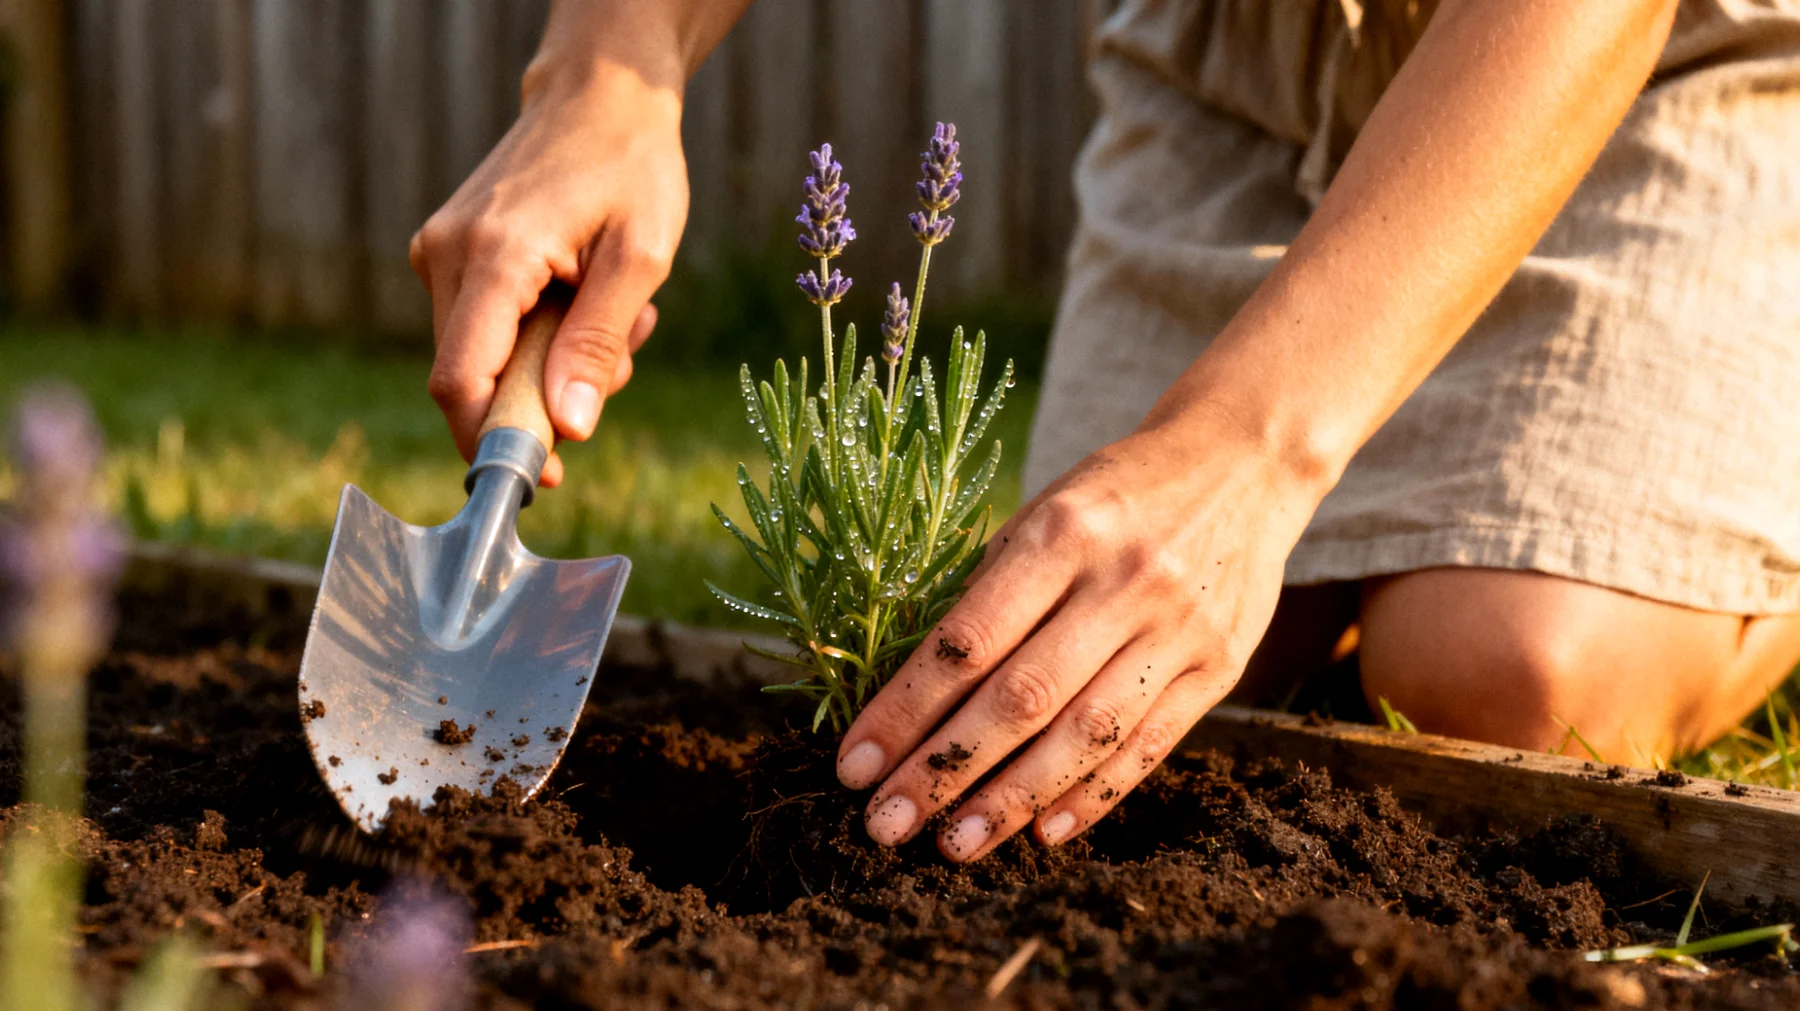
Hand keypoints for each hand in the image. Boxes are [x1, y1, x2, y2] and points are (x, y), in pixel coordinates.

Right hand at [409, 61, 683, 485]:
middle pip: (470, 379)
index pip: (461, 382)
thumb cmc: (631, 168)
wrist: (600, 96)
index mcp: (494, 255)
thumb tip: (567, 429)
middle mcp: (447, 255)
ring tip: (614, 313)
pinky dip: (537, 335)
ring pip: (480, 359)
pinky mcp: (448, 255)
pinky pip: (484, 329)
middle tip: (618, 360)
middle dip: (544, 397)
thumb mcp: (641, 260)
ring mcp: (440, 252)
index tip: (548, 473)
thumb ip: (599, 345)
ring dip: (550, 363)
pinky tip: (583, 297)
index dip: (495, 442)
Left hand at [833, 414, 1326, 861]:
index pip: (968, 641)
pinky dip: (1092, 796)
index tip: (854, 764)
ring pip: (1085, 735)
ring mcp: (1178, 629)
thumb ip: (989, 591)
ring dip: (1012, 800)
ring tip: (955, 845)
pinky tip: (1041, 834)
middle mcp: (1123, 582)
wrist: (1245, 463)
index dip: (905, 710)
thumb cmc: (1117, 493)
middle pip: (1021, 698)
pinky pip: (1149, 747)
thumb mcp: (1044, 510)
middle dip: (944, 770)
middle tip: (885, 824)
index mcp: (1062, 532)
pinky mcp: (1220, 667)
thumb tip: (911, 692)